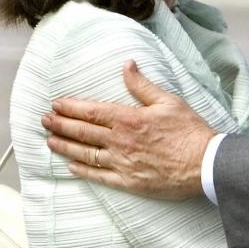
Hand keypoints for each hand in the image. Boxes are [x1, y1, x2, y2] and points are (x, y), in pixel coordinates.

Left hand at [42, 60, 215, 199]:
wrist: (204, 163)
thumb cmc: (189, 131)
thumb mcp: (168, 101)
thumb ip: (143, 85)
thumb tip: (127, 65)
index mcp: (129, 119)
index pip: (92, 112)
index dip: (71, 107)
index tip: (56, 103)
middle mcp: (120, 141)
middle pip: (83, 132)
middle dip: (60, 125)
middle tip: (44, 120)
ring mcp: (122, 163)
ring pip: (85, 154)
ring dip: (65, 146)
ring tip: (49, 141)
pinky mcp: (128, 181)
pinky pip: (99, 176)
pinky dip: (82, 171)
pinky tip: (71, 166)